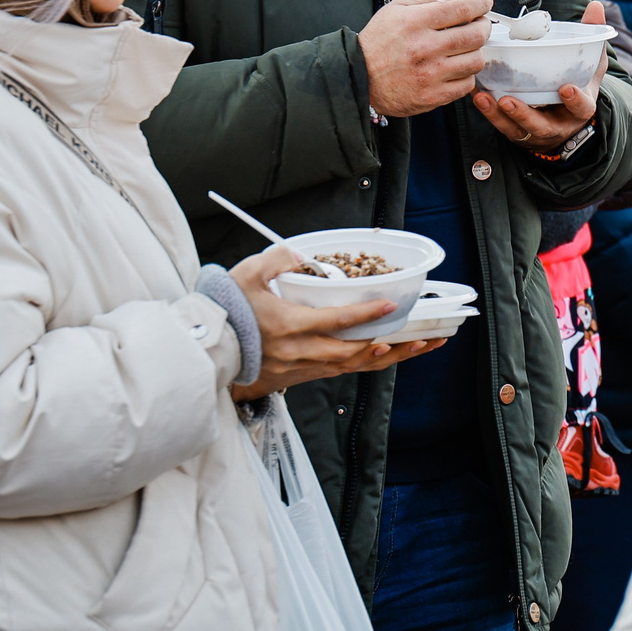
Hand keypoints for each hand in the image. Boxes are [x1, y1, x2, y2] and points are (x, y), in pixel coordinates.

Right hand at [224, 246, 440, 401]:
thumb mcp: (249, 275)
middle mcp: (302, 350)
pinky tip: (383, 356)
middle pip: (355, 353)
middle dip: (393, 346)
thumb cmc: (227, 311)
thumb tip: (300, 255)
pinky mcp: (300, 375)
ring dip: (386, 358)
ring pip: (352, 366)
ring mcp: (302, 366)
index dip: (366, 313)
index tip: (390, 304)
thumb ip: (277, 260)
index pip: (337, 321)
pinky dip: (364, 365)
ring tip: (416, 348)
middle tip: (422, 336)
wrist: (209, 349)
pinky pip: (339, 372)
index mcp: (292, 325)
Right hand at [362, 0, 494, 117]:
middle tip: (480, 24)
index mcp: (415, 23)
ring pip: (475, 61)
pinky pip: (466, 84)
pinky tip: (455, 68)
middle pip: (475, 35)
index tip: (485, 1)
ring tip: (466, 48)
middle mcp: (424, 48)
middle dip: (484, 25)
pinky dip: (466, 74)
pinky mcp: (432, 96)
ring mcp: (430, 74)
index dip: (481, 3)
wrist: (357, 77)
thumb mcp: (397, 8)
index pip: (462, 9)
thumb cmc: (377, 42)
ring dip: (476, 51)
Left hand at [471, 0, 610, 151]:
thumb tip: (595, 6)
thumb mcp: (590, 67)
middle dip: (524, 114)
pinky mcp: (516, 132)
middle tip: (508, 100)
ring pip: (516, 128)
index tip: (566, 89)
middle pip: (541, 125)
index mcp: (579, 109)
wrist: (566, 121)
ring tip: (484, 97)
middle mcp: (558, 125)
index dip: (575, 100)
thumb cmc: (577, 87)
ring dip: (498, 115)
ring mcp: (535, 131)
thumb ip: (592, 39)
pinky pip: (500, 125)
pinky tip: (476, 95)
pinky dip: (487, 112)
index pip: (581, 108)